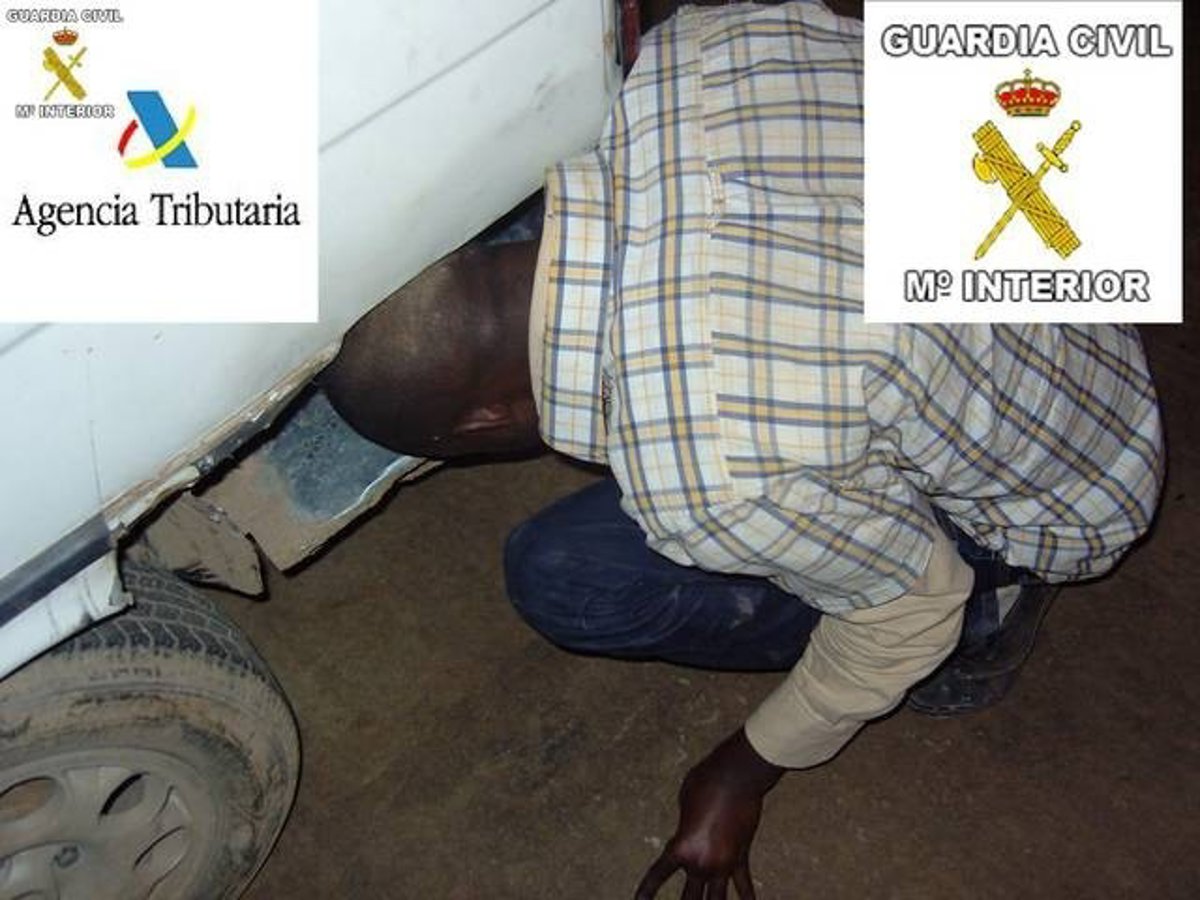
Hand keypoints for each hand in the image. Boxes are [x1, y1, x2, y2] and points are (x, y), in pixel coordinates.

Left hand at [635, 728, 784, 899]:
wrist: (736, 777)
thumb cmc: (704, 784)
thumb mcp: (683, 804)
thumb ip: (684, 828)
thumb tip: (690, 836)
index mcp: (682, 849)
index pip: (658, 875)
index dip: (646, 892)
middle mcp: (702, 863)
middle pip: (690, 898)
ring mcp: (724, 864)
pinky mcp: (741, 857)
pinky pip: (744, 885)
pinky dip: (747, 898)